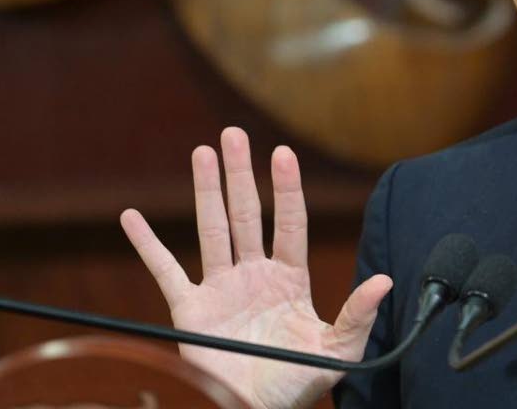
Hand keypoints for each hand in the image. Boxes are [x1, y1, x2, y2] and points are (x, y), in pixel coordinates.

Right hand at [120, 127, 391, 408]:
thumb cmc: (298, 383)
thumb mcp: (337, 350)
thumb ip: (357, 315)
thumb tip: (384, 282)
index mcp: (290, 278)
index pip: (290, 222)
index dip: (287, 189)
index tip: (282, 153)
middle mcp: (254, 274)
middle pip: (248, 213)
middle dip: (241, 174)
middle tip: (233, 133)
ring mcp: (221, 288)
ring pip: (212, 229)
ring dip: (206, 191)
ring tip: (202, 152)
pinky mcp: (190, 311)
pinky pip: (165, 272)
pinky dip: (148, 245)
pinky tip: (133, 217)